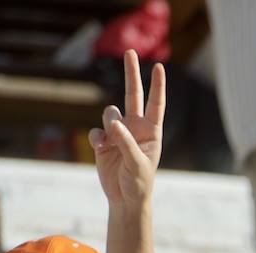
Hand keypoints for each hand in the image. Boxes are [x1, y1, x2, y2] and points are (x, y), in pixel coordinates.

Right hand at [89, 50, 164, 209]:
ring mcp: (118, 133)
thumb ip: (126, 142)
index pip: (155, 104)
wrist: (125, 198)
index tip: (159, 67)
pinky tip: (100, 148)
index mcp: (151, 131)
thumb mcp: (136, 164)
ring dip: (109, 122)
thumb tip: (114, 122)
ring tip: (110, 140)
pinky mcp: (104, 141)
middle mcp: (135, 127)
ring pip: (110, 112)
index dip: (157, 86)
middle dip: (131, 73)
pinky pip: (96, 131)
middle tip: (130, 51)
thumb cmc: (138, 182)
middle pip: (132, 94)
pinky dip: (97, 137)